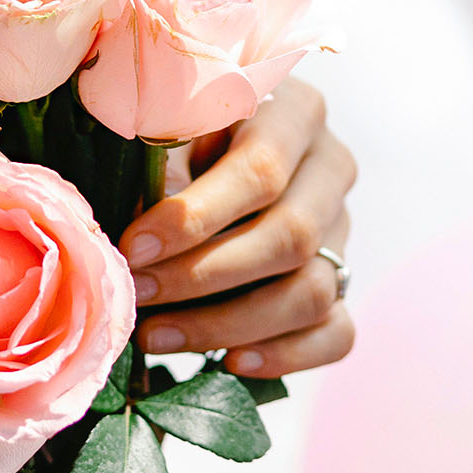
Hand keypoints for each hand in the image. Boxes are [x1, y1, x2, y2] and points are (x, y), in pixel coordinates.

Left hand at [117, 77, 355, 377]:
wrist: (212, 140)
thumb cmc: (180, 124)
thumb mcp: (168, 122)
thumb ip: (158, 164)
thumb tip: (127, 233)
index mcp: (294, 111)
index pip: (260, 172)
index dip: (195, 217)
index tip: (132, 247)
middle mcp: (330, 167)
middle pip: (290, 237)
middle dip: (203, 276)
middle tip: (139, 296)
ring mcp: (343, 227)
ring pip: (312, 292)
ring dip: (229, 324)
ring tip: (157, 336)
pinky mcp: (344, 279)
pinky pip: (336, 332)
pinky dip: (286, 355)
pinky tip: (228, 362)